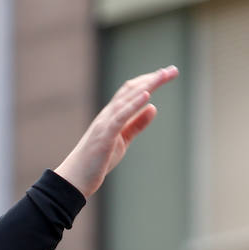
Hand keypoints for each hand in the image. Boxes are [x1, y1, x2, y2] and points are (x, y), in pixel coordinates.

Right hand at [54, 65, 178, 197]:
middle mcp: (108, 114)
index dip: (149, 81)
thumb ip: (137, 124)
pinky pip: (120, 116)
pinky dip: (133, 104)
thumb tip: (153, 108)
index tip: (167, 73)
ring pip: (126, 99)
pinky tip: (146, 94)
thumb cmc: (97, 160)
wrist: (75, 179)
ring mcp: (105, 123)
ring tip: (162, 75)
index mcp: (112, 115)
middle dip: (152, 79)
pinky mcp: (104, 135)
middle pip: (131, 90)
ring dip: (146, 86)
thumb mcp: (123, 140)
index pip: (132, 91)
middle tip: (172, 70)